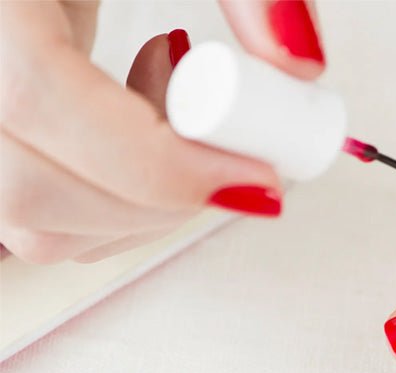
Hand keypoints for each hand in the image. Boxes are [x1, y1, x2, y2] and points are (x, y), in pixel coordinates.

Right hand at [0, 0, 324, 263]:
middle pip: (29, 187)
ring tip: (177, 102)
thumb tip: (303, 63)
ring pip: (29, 223)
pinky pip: (34, 221)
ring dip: (142, 203)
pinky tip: (138, 121)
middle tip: (238, 148)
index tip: (259, 176)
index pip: (34, 97)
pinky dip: (114, 205)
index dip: (159, 161)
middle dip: (165, 194)